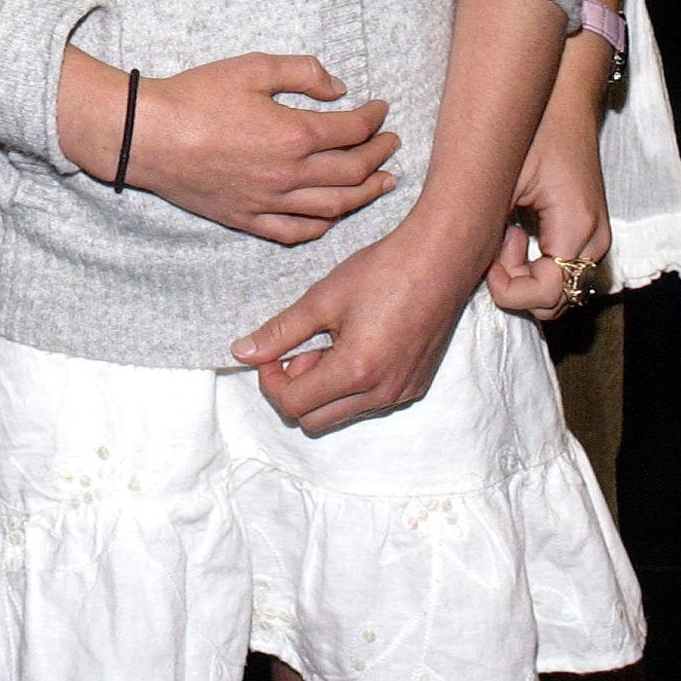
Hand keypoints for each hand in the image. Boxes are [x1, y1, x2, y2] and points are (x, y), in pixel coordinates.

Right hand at [64, 52, 398, 243]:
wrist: (149, 136)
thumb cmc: (196, 96)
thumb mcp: (253, 67)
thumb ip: (302, 73)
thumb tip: (338, 88)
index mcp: (295, 134)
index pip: (352, 130)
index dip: (373, 119)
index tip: (381, 109)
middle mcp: (290, 175)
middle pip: (352, 171)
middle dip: (379, 155)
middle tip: (392, 144)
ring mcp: (270, 202)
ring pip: (334, 207)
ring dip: (365, 194)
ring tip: (382, 183)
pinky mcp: (249, 219)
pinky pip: (297, 231)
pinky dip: (323, 225)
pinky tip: (332, 215)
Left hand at [233, 219, 473, 433]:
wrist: (439, 261)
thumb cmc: (382, 272)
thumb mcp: (322, 298)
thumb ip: (280, 331)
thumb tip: (242, 353)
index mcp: (355, 372)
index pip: (293, 405)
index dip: (271, 380)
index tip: (273, 352)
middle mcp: (381, 393)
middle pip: (314, 420)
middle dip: (296, 389)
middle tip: (300, 349)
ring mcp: (402, 394)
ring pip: (342, 414)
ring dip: (324, 389)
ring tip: (330, 342)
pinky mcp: (415, 387)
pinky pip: (370, 404)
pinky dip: (351, 386)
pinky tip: (355, 346)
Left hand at [486, 82, 610, 320]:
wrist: (564, 102)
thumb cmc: (535, 131)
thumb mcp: (503, 180)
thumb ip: (493, 231)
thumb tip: (474, 268)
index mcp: (576, 228)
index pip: (546, 293)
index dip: (509, 289)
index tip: (488, 261)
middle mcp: (595, 240)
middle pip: (556, 300)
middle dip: (518, 284)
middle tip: (496, 243)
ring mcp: (597, 238)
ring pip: (560, 287)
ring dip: (527, 275)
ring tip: (507, 233)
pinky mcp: (590, 232)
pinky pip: (563, 268)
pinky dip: (537, 263)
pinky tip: (518, 230)